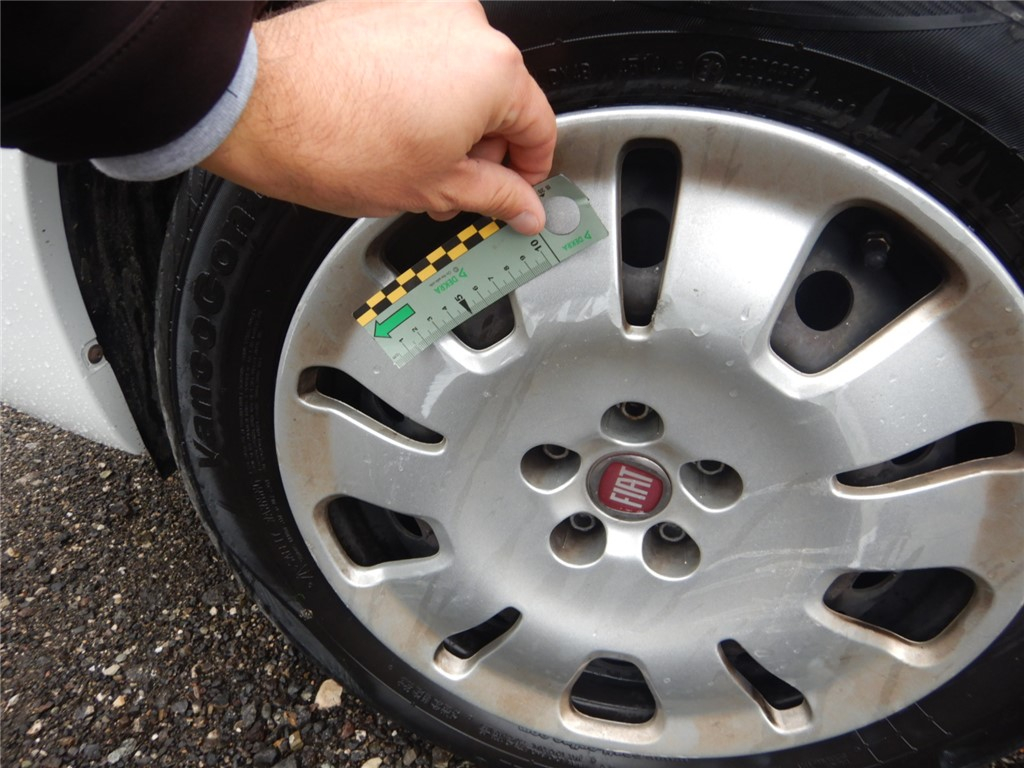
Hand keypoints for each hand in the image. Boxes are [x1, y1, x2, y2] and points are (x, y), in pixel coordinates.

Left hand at [201, 1, 555, 234]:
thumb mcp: (433, 187)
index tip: (516, 195)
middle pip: (502, 100)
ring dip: (450, 124)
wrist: (256, 107)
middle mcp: (466, 26)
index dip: (531, 174)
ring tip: (413, 163)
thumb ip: (495, 197)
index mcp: (494, 70)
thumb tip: (524, 206)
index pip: (541, 128)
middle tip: (455, 192)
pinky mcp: (388, 7)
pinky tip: (390, 129)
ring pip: (462, 79)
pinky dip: (420, 94)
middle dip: (483, 153)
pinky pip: (425, 56)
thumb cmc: (333, 142)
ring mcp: (424, 9)